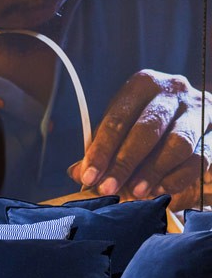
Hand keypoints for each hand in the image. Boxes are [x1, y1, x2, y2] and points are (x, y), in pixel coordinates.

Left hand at [69, 69, 211, 207]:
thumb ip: (100, 150)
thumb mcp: (119, 127)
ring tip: (136, 192)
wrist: (187, 116)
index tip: (89, 176)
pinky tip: (161, 192)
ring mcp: (200, 110)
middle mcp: (174, 91)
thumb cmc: (143, 122)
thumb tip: (78, 173)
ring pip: (179, 143)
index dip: (101, 150)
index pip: (118, 119)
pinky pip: (200, 159)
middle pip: (148, 129)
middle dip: (125, 163)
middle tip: (109, 188)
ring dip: (154, 171)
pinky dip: (178, 178)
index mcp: (142, 85)